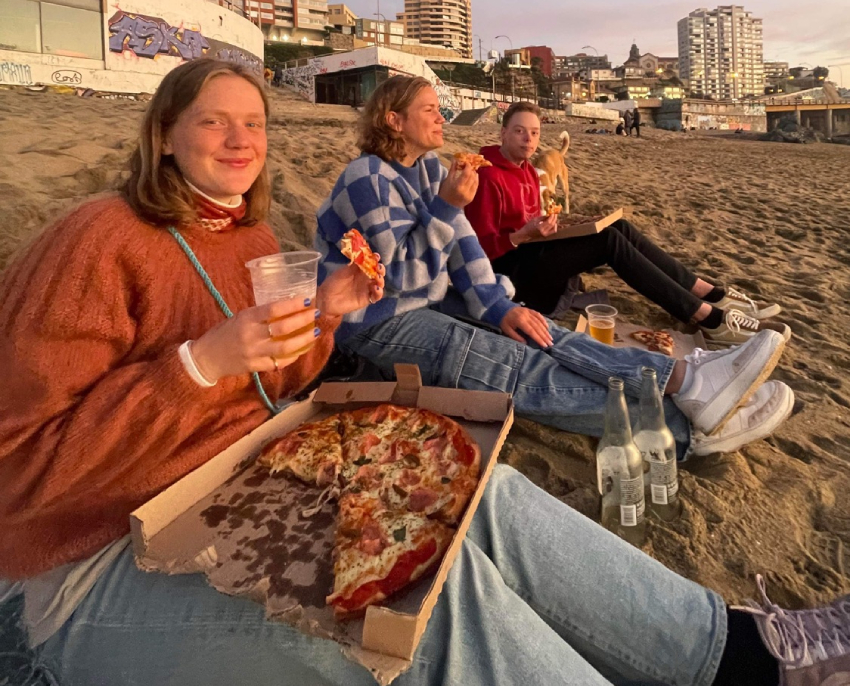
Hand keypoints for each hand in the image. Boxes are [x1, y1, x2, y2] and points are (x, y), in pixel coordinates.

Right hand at [191, 298, 320, 381]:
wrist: (206, 358)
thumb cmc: (223, 333)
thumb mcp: (239, 318)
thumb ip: (259, 315)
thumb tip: (286, 308)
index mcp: (246, 318)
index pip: (273, 309)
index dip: (292, 304)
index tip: (307, 300)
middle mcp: (251, 335)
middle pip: (283, 328)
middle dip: (303, 320)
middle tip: (316, 314)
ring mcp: (254, 353)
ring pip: (285, 347)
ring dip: (303, 340)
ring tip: (315, 332)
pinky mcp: (255, 367)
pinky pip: (278, 363)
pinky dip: (292, 357)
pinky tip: (301, 350)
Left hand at [316, 260, 385, 316]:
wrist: (326, 298)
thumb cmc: (333, 283)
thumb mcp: (344, 271)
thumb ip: (355, 265)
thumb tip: (365, 255)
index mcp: (360, 271)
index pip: (371, 264)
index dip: (375, 260)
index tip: (376, 256)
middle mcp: (365, 280)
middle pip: (378, 274)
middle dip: (381, 270)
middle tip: (378, 267)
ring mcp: (366, 289)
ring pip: (379, 284)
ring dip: (381, 280)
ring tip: (377, 277)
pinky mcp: (366, 299)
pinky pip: (376, 296)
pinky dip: (379, 292)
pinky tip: (376, 288)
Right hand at [438, 160, 478, 208]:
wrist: (446, 206)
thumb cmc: (445, 192)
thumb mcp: (448, 180)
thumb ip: (453, 169)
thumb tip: (455, 159)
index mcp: (458, 186)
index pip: (467, 173)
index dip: (468, 166)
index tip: (466, 162)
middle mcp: (465, 191)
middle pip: (472, 176)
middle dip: (471, 169)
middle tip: (468, 166)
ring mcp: (469, 195)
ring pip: (475, 181)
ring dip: (474, 174)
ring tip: (471, 171)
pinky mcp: (472, 198)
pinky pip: (476, 187)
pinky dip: (475, 181)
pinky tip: (474, 177)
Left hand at [500, 307, 553, 347]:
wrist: (501, 308)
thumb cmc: (504, 321)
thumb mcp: (506, 330)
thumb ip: (516, 337)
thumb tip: (525, 343)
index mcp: (520, 321)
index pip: (531, 331)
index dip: (538, 338)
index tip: (544, 345)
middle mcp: (526, 316)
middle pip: (537, 327)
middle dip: (544, 336)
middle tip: (550, 343)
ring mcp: (528, 312)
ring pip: (539, 322)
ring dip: (545, 330)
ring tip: (550, 338)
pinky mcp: (529, 310)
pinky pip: (538, 315)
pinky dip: (543, 321)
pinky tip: (547, 327)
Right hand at [513, 214, 557, 244]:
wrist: (525, 234)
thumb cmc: (528, 226)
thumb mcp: (534, 220)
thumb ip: (542, 217)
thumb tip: (549, 215)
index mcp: (540, 227)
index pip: (548, 222)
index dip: (552, 217)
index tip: (553, 212)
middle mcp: (543, 231)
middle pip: (552, 224)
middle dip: (554, 219)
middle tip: (555, 214)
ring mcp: (545, 234)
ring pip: (553, 228)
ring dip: (555, 222)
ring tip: (554, 218)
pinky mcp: (545, 235)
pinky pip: (552, 231)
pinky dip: (554, 227)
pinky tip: (553, 223)